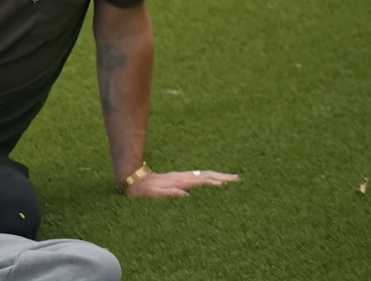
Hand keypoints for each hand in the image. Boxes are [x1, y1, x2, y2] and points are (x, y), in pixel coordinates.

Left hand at [124, 169, 238, 197]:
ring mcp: (180, 177)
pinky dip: (208, 178)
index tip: (230, 184)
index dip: (216, 182)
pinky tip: (214, 181)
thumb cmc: (143, 192)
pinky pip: (197, 178)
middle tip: (238, 179)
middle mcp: (182, 178)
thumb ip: (169, 195)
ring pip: (203, 175)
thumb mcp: (154, 195)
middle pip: (206, 175)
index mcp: (179, 182)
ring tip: (231, 179)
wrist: (132, 180)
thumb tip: (186, 196)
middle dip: (222, 177)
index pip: (202, 181)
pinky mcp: (178, 179)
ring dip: (217, 176)